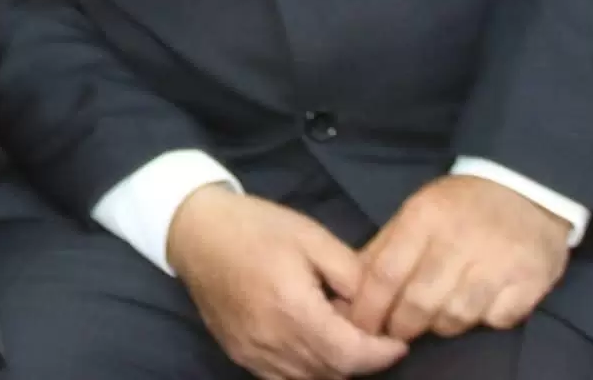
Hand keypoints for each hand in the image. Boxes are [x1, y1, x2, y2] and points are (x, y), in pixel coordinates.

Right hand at [168, 186, 407, 379]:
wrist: (195, 231)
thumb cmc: (256, 227)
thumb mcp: (312, 236)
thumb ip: (351, 273)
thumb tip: (377, 306)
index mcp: (292, 307)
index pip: (349, 354)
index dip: (380, 354)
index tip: (397, 341)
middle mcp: (272, 340)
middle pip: (333, 372)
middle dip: (361, 360)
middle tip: (373, 335)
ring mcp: (252, 354)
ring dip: (335, 367)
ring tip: (343, 336)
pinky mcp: (240, 356)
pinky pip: (284, 378)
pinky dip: (307, 370)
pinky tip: (313, 345)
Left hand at [347, 175, 569, 343]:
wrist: (527, 187)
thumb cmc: (461, 205)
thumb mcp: (416, 211)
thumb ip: (384, 248)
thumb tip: (349, 290)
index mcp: (424, 217)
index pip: (386, 272)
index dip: (369, 307)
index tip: (362, 326)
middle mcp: (460, 239)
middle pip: (419, 301)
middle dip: (402, 325)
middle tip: (398, 331)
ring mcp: (499, 261)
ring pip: (457, 317)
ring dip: (442, 325)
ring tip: (437, 318)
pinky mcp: (532, 280)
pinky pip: (497, 319)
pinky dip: (485, 320)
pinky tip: (480, 307)